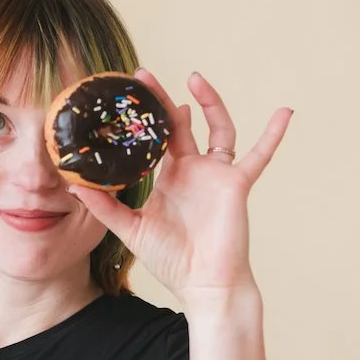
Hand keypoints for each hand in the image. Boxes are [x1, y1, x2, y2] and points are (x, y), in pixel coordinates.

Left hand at [66, 69, 292, 303]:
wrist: (203, 284)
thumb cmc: (172, 260)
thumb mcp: (131, 229)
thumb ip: (104, 206)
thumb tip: (73, 185)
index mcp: (170, 178)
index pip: (155, 139)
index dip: (143, 118)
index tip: (126, 95)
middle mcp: (194, 170)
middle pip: (181, 125)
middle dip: (164, 100)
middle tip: (143, 75)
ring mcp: (217, 174)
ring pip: (218, 128)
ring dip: (210, 102)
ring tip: (194, 79)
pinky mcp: (236, 184)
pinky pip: (259, 155)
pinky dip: (273, 134)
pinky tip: (286, 112)